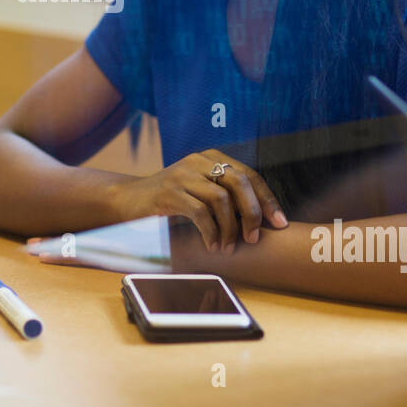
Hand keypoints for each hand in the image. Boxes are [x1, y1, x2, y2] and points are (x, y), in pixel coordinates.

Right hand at [111, 150, 286, 253]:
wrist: (126, 201)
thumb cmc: (169, 202)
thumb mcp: (199, 193)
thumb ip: (224, 198)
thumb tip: (260, 221)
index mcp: (210, 159)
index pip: (249, 175)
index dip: (267, 199)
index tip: (279, 223)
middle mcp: (198, 161)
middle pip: (239, 182)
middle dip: (252, 213)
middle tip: (253, 238)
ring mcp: (182, 174)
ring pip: (221, 199)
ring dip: (230, 228)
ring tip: (228, 247)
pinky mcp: (168, 192)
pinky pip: (199, 212)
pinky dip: (210, 233)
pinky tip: (211, 246)